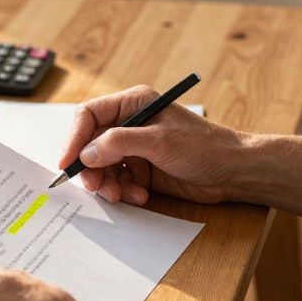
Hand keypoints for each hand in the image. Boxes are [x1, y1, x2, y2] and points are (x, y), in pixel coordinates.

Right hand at [58, 85, 251, 205]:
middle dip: (92, 168)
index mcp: (133, 104)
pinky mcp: (142, 170)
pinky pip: (118, 182)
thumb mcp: (159, 141)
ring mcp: (135, 148)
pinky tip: (141, 196)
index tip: (68, 163)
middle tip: (96, 187)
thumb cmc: (204, 146)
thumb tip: (86, 154)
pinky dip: (124, 192)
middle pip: (91, 145)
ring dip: (108, 184)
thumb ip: (119, 144)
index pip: (89, 116)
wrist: (233, 172)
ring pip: (102, 167)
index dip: (74, 139)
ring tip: (122, 195)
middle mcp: (130, 124)